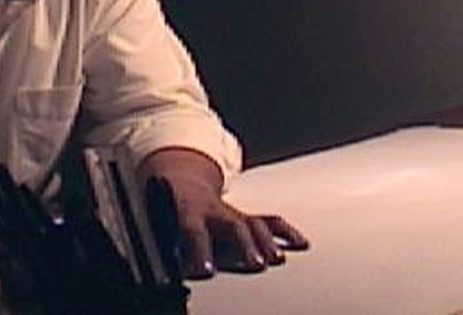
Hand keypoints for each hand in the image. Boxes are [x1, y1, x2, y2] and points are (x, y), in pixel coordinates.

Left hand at [139, 148, 309, 278]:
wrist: (181, 186)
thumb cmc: (172, 214)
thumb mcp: (162, 230)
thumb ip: (171, 251)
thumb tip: (168, 277)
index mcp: (188, 215)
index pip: (193, 231)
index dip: (199, 251)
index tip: (205, 271)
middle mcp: (214, 212)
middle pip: (233, 226)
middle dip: (245, 245)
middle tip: (254, 264)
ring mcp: (233, 214)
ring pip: (253, 223)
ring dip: (266, 242)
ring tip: (277, 259)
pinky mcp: (246, 218)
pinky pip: (269, 222)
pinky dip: (285, 232)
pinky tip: (300, 243)